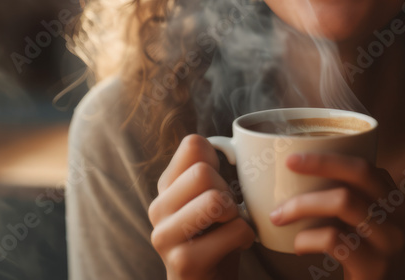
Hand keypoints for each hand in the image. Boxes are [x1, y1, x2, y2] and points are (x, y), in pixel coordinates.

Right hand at [148, 134, 254, 279]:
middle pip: (203, 172)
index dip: (217, 161)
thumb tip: (226, 144)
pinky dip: (246, 237)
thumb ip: (210, 170)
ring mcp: (165, 236)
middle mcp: (158, 208)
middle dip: (228, 191)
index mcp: (166, 187)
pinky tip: (238, 246)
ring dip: (235, 215)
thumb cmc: (216, 239)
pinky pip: (233, 231)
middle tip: (227, 213)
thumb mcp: (210, 200)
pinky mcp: (182, 261)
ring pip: (214, 199)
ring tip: (231, 228)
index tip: (219, 184)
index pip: (193, 145)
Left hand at [267, 152, 404, 279]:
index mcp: (391, 198)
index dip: (328, 156)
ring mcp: (388, 240)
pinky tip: (298, 245)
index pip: (363, 165)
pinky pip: (334, 239)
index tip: (292, 157)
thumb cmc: (364, 258)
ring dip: (303, 205)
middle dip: (320, 164)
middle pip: (359, 173)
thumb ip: (346, 200)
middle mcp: (396, 214)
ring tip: (278, 216)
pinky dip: (308, 238)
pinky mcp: (374, 266)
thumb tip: (295, 177)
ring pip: (344, 201)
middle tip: (288, 166)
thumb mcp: (363, 224)